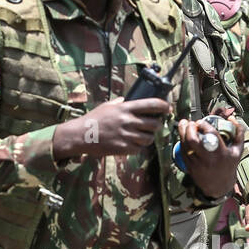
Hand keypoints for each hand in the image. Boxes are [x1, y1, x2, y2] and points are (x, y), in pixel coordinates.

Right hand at [52, 98, 170, 159]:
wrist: (81, 135)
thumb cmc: (93, 119)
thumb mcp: (107, 106)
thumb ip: (119, 103)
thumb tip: (126, 99)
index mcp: (125, 108)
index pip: (151, 104)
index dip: (164, 106)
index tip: (168, 108)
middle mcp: (128, 121)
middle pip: (154, 124)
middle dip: (157, 125)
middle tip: (154, 125)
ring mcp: (126, 135)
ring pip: (149, 138)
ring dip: (149, 137)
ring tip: (143, 136)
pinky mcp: (123, 148)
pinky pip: (139, 149)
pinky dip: (139, 147)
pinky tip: (133, 144)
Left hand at [180, 115, 243, 199]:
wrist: (219, 186)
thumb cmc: (229, 166)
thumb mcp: (238, 150)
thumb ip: (239, 133)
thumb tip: (232, 118)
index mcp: (221, 153)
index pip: (210, 134)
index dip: (204, 125)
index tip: (201, 121)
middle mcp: (208, 159)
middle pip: (193, 140)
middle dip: (189, 127)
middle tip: (191, 123)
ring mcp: (197, 163)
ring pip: (185, 145)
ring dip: (182, 132)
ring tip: (184, 124)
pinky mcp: (190, 167)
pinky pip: (182, 151)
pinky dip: (181, 141)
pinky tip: (183, 135)